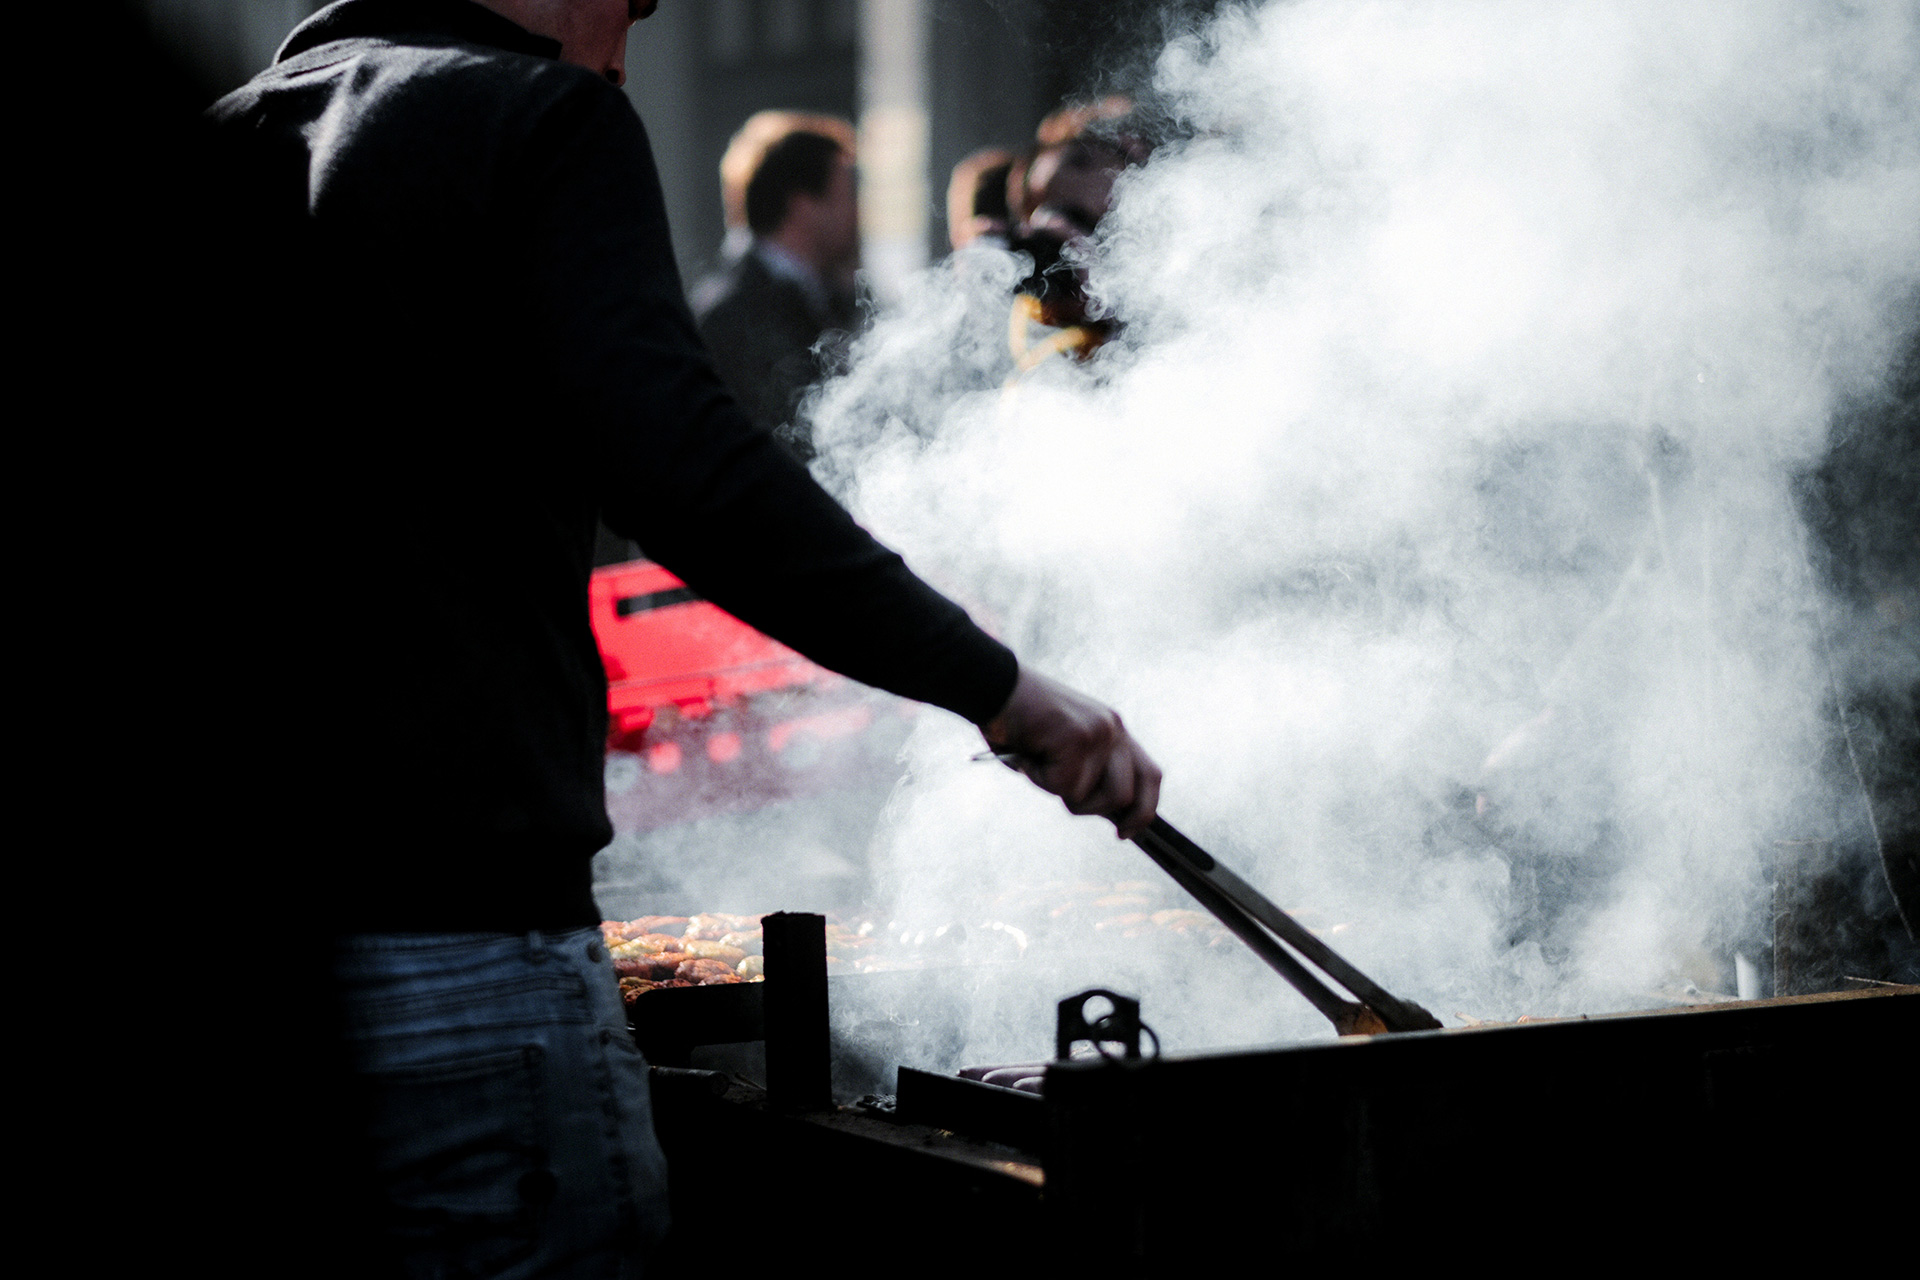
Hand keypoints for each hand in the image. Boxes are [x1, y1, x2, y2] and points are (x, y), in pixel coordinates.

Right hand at [980, 666, 1161, 838]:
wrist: (992, 685)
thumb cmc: (1019, 723)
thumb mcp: (1063, 750)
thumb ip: (1088, 774)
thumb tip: (1107, 814)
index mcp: (1115, 730)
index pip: (1150, 777)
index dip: (1142, 811)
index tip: (1124, 832)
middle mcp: (1114, 729)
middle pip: (1125, 796)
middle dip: (1090, 808)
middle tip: (1059, 790)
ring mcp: (1099, 732)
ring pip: (1090, 797)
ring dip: (1058, 791)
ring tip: (1038, 761)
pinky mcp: (1077, 737)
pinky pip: (1062, 786)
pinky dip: (1038, 778)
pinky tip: (1027, 753)